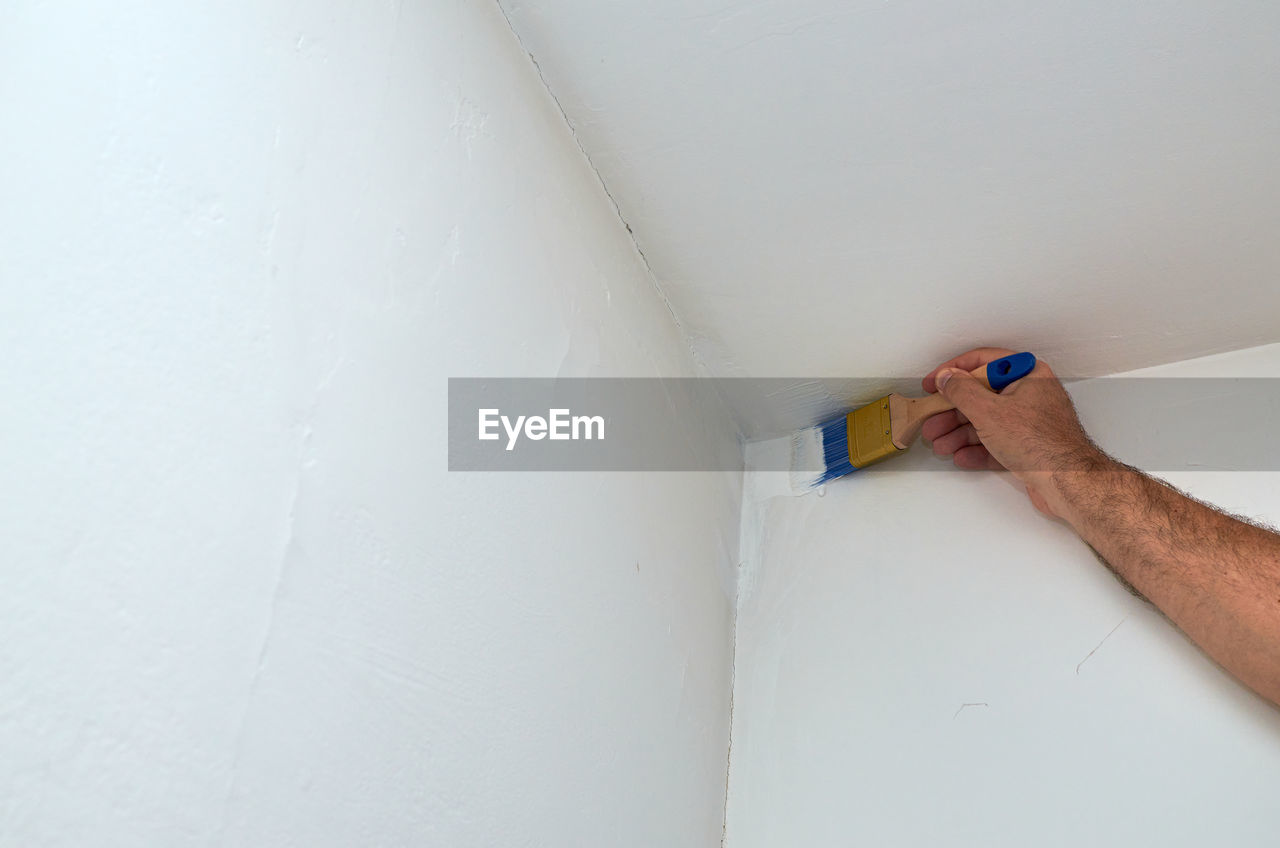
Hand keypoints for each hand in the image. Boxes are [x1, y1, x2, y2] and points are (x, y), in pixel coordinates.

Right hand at [921, 348, 1106, 516]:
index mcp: (1027, 374)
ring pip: (987, 421)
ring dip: (960, 433)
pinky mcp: (1030, 446)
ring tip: (940, 446)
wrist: (1068, 482)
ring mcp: (1031, 421)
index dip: (953, 371)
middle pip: (982, 395)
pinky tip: (960, 457)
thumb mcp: (988, 411)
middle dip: (952, 412)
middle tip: (931, 422)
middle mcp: (1031, 393)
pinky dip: (978, 449)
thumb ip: (962, 391)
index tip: (933, 384)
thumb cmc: (1037, 442)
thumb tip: (946, 377)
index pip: (983, 362)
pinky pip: (997, 442)